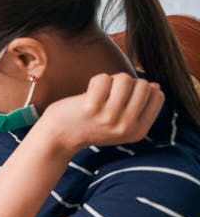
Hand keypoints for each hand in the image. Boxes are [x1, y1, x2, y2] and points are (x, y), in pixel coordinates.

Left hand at [41, 73, 164, 152]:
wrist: (58, 138)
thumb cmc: (90, 126)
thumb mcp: (120, 125)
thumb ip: (139, 108)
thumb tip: (155, 86)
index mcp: (138, 132)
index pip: (158, 96)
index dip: (141, 90)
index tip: (124, 99)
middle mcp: (126, 126)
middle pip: (144, 85)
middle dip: (127, 84)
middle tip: (110, 95)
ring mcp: (109, 117)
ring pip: (125, 79)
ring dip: (111, 81)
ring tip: (99, 94)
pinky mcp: (92, 108)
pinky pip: (104, 78)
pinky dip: (96, 81)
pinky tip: (87, 95)